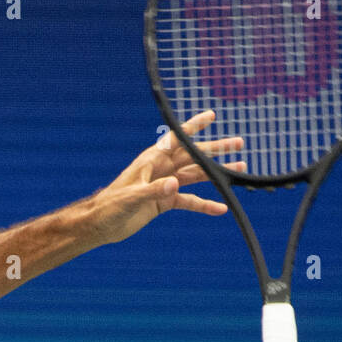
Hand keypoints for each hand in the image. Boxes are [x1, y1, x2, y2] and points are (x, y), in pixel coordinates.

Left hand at [86, 110, 244, 246]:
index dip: (194, 127)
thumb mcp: (131, 197)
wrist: (101, 225)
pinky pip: (189, 200)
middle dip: (216, 149)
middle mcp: (161, 169)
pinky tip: (220, 209)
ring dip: (216, 174)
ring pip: (196, 175)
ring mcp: (165, 184)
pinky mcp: (165, 201)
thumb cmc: (111, 206)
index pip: (177, 139)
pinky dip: (204, 204)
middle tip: (239, 143)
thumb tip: (175, 184)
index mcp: (151, 160)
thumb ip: (153, 191)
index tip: (212, 116)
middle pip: (193, 156)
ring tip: (240, 170)